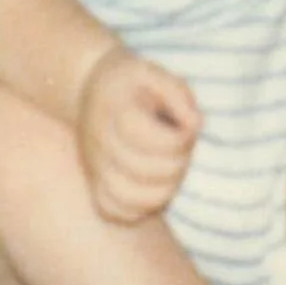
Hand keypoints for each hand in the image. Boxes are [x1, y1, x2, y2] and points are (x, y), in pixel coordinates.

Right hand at [76, 44, 199, 222]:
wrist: (89, 90)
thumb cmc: (132, 84)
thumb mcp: (155, 73)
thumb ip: (178, 94)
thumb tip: (196, 125)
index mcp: (114, 111)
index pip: (152, 140)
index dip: (180, 139)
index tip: (185, 126)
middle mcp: (100, 143)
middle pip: (144, 170)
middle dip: (175, 162)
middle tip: (180, 147)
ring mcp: (95, 167)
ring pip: (130, 197)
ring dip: (162, 189)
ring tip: (169, 169)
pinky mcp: (96, 185)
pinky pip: (117, 212)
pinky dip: (141, 207)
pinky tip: (153, 185)